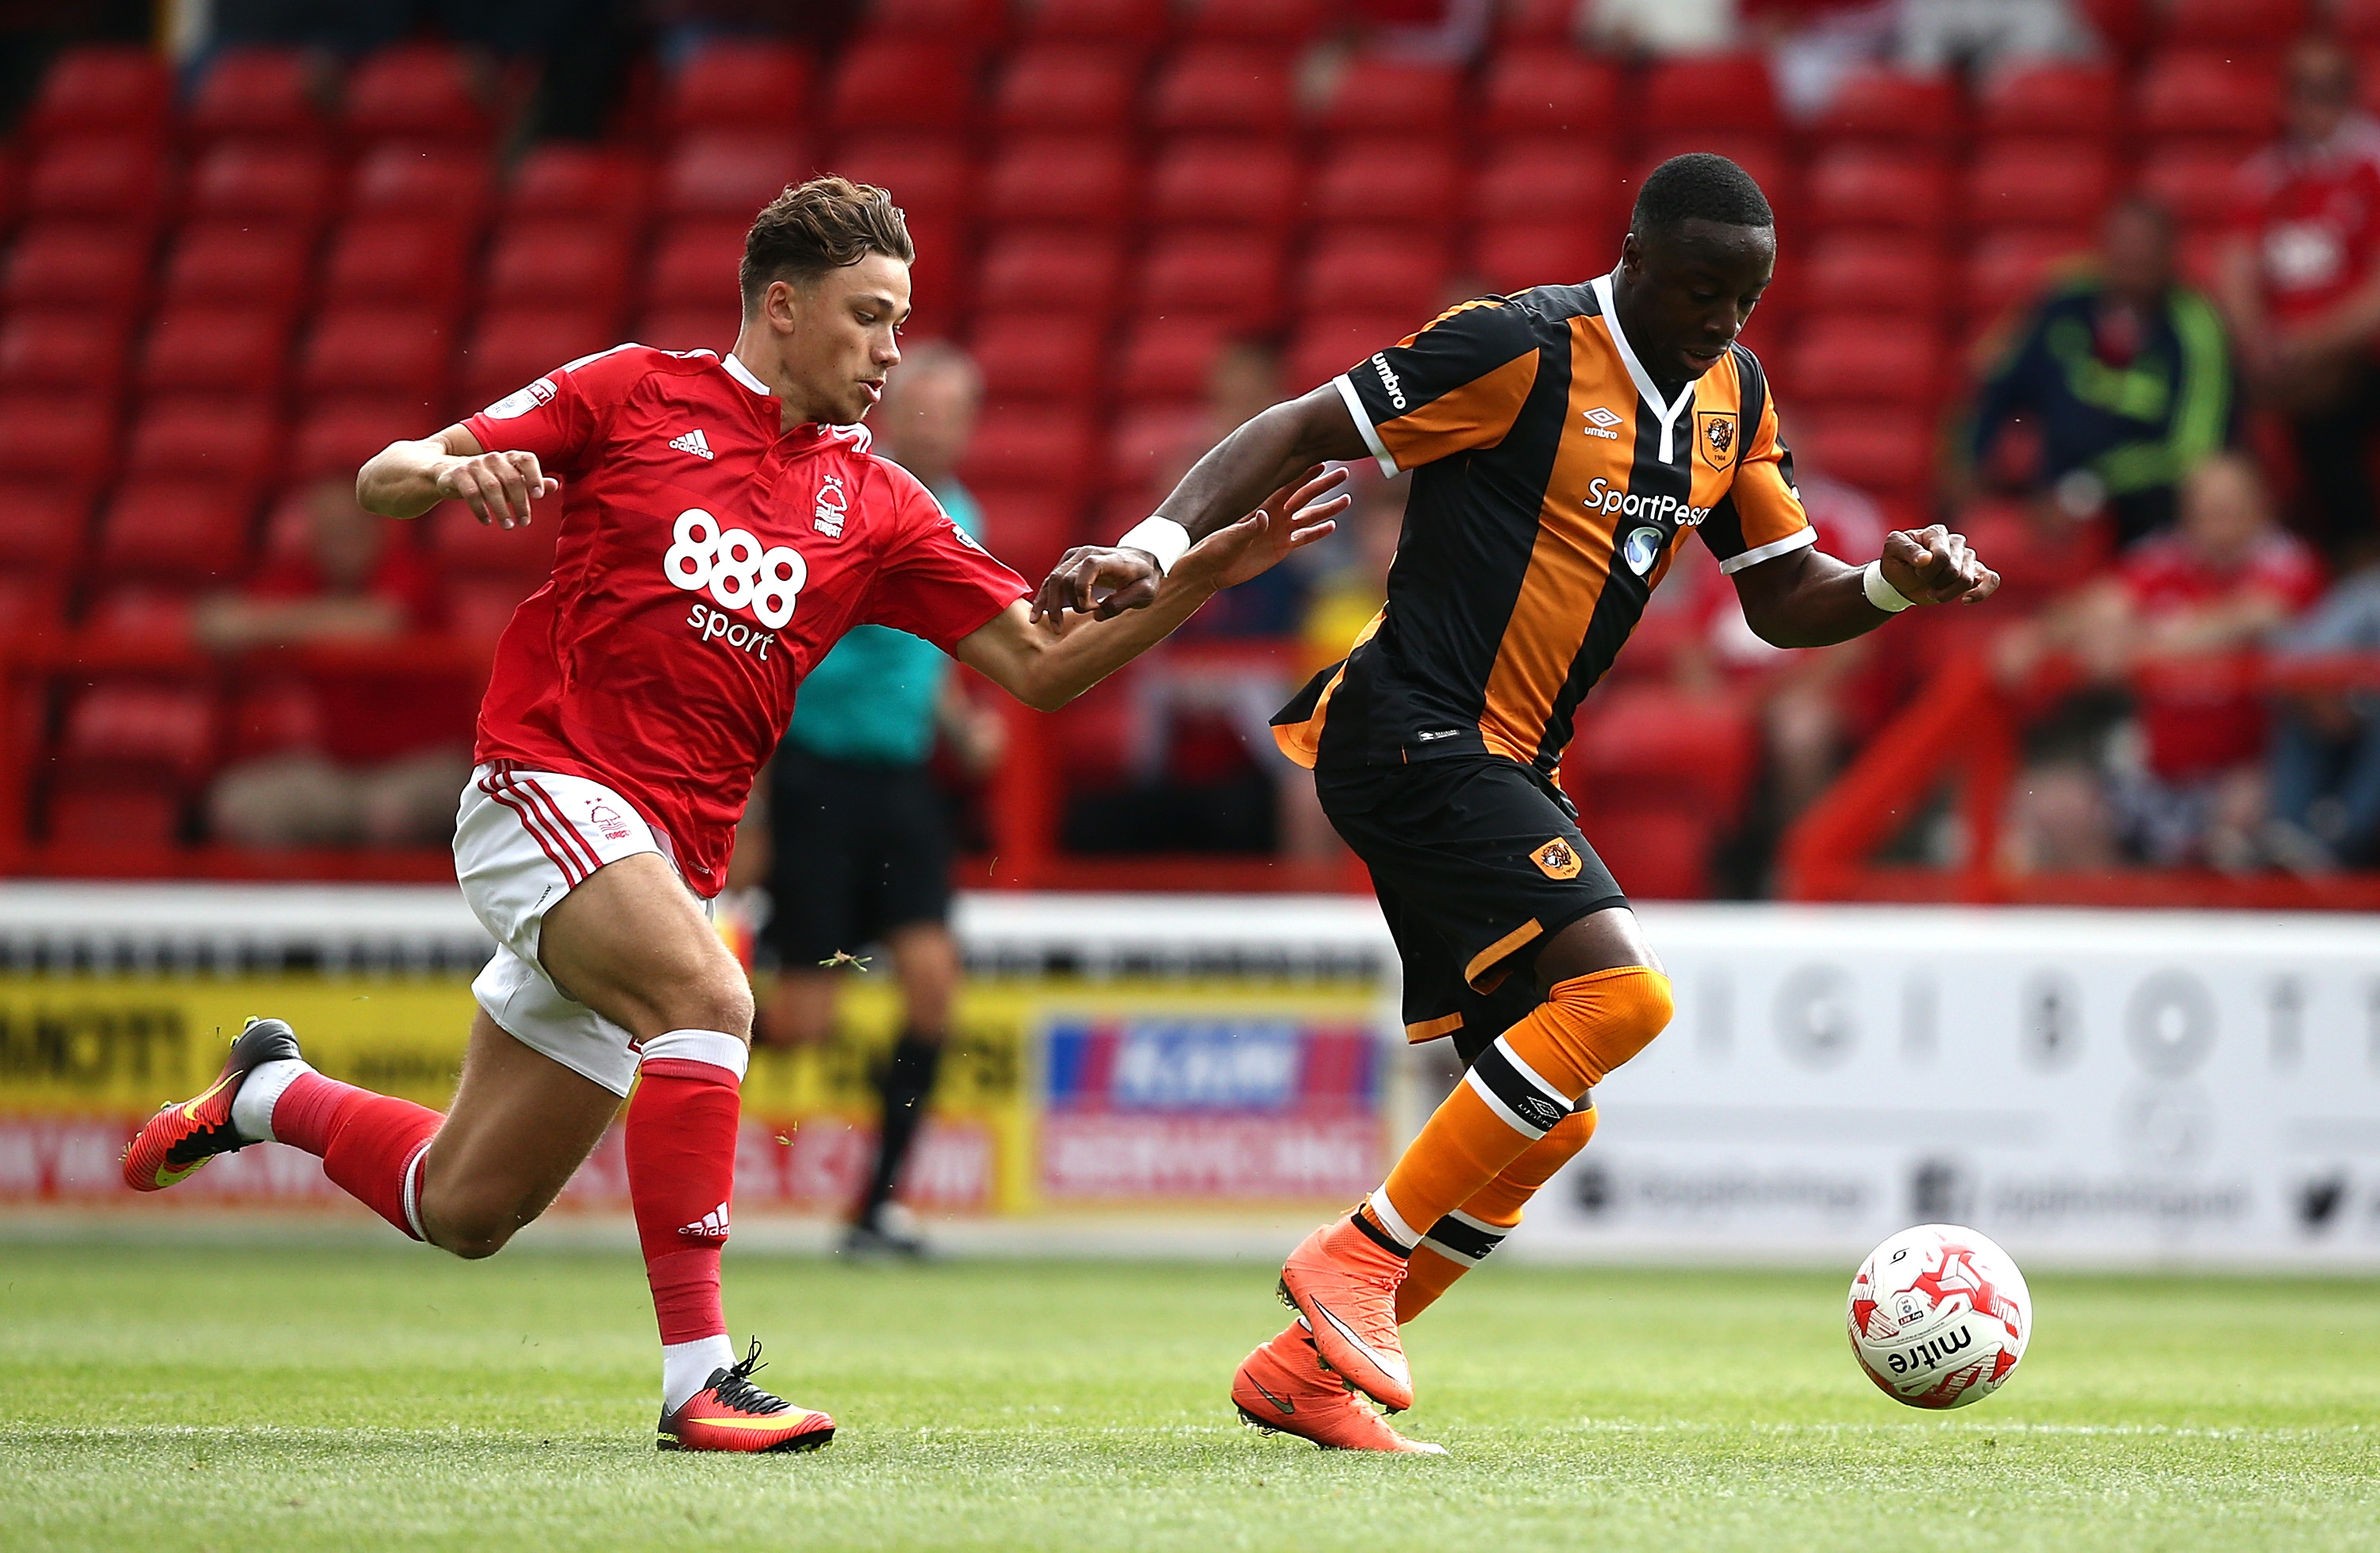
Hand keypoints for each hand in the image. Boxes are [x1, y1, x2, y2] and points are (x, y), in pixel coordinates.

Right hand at [437, 449, 556, 528]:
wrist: (448, 471)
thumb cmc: (489, 478)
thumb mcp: (511, 480)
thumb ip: (533, 483)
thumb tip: (555, 485)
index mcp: (509, 458)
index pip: (526, 460)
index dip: (534, 476)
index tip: (539, 496)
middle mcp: (493, 458)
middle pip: (511, 479)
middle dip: (520, 503)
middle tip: (524, 522)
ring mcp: (474, 465)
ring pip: (492, 487)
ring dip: (502, 509)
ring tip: (509, 526)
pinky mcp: (458, 475)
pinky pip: (472, 493)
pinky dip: (480, 510)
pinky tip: (487, 521)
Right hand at [1031, 543, 1164, 622]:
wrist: (1142, 559)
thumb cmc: (1145, 577)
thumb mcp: (1146, 592)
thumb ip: (1124, 602)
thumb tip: (1097, 615)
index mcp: (1108, 559)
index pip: (1088, 568)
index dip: (1083, 590)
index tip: (1093, 609)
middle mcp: (1087, 553)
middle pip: (1064, 577)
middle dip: (1062, 604)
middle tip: (1066, 627)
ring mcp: (1075, 557)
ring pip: (1053, 579)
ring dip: (1048, 604)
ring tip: (1052, 626)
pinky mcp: (1068, 562)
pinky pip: (1051, 580)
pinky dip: (1043, 597)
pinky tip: (1036, 615)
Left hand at [1175, 464, 1348, 592]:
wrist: (1212, 569)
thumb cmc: (1215, 548)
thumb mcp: (1231, 536)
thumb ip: (1250, 527)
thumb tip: (1265, 516)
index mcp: (1262, 505)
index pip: (1289, 485)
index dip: (1306, 474)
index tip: (1323, 461)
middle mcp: (1275, 514)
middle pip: (1305, 496)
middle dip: (1324, 485)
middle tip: (1344, 474)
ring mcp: (1280, 530)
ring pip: (1310, 516)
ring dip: (1327, 508)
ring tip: (1347, 500)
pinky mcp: (1282, 547)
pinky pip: (1304, 537)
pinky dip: (1318, 532)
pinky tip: (1332, 525)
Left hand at [1878, 524, 1998, 605]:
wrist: (1901, 580)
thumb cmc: (1897, 562)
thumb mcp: (1892, 550)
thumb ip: (1907, 549)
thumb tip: (1926, 558)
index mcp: (1936, 533)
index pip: (1942, 556)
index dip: (1927, 571)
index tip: (1915, 571)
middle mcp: (1956, 542)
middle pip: (1954, 570)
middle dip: (1934, 582)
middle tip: (1922, 580)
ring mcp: (1967, 557)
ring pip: (1967, 580)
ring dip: (1946, 592)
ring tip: (1933, 591)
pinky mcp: (1975, 573)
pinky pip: (1991, 579)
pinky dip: (1981, 592)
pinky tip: (1965, 600)